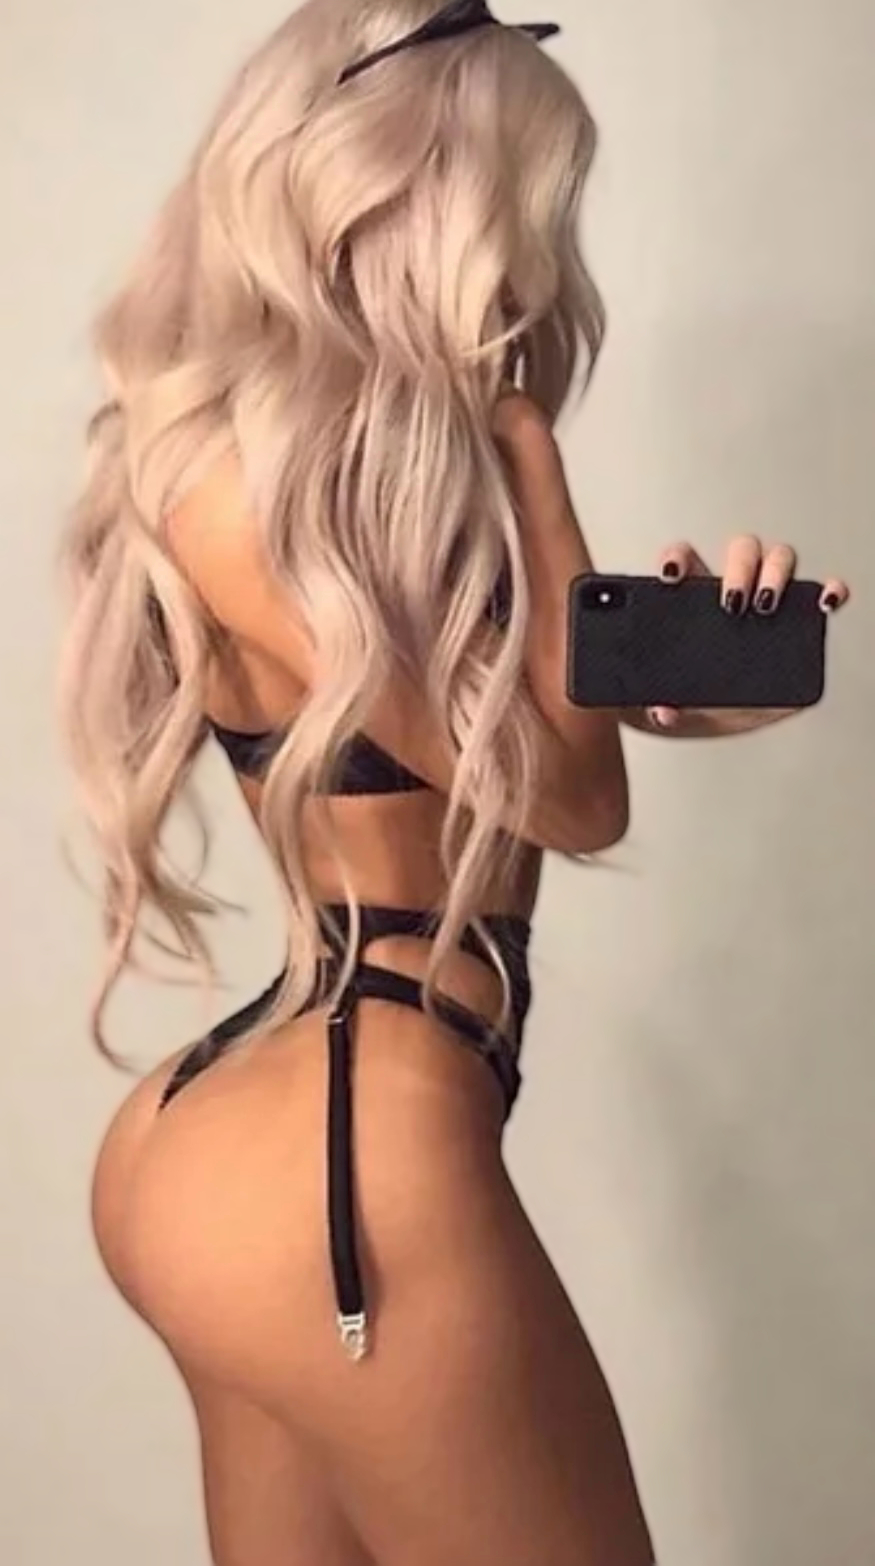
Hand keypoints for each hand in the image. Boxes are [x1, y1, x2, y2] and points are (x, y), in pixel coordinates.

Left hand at [647, 537, 850, 733]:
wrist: (721, 716)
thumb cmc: (689, 694)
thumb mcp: (668, 698)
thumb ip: (657, 704)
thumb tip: (664, 712)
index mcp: (693, 598)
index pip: (685, 558)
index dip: (677, 557)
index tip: (672, 576)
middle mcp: (734, 587)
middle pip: (741, 550)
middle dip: (738, 569)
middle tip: (732, 603)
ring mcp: (769, 597)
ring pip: (779, 558)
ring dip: (776, 574)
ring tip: (767, 605)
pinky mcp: (799, 619)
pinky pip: (818, 593)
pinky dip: (828, 590)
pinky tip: (823, 602)